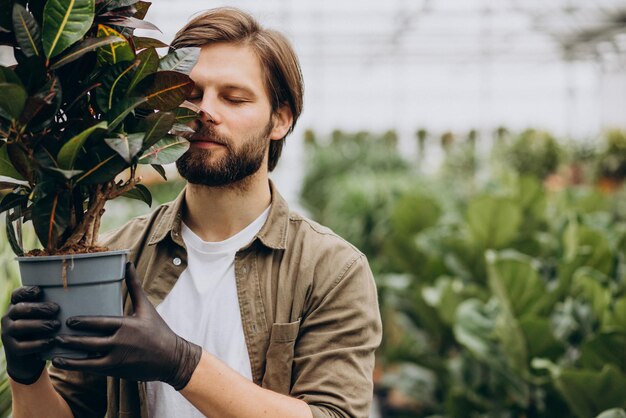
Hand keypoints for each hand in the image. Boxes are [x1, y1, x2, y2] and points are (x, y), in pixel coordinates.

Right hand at [1, 286, 59, 384]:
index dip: (27, 291)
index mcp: (16, 306)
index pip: (17, 294)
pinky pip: (21, 346)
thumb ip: (51, 307)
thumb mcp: (44, 317)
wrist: (30, 358)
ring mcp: (7, 333)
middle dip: (39, 308)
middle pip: (20, 309)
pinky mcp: (11, 349)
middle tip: (56, 309)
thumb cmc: (41, 331)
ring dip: (39, 325)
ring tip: (56, 325)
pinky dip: (37, 344)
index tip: (40, 290)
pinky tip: (51, 342)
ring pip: (19, 326)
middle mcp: (9, 318)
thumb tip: (73, 296)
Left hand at [51, 262, 201, 390]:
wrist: (171, 358)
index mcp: (127, 325)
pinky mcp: (117, 370)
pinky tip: (66, 364)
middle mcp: (120, 342)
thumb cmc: (158, 330)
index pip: (99, 323)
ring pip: (88, 357)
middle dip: (71, 339)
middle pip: (90, 341)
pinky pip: (93, 369)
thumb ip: (134, 286)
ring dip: (70, 356)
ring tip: (55, 352)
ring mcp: (118, 358)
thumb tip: (128, 264)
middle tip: (55, 335)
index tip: (68, 321)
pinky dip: (78, 366)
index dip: (82, 322)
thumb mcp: (146, 307)